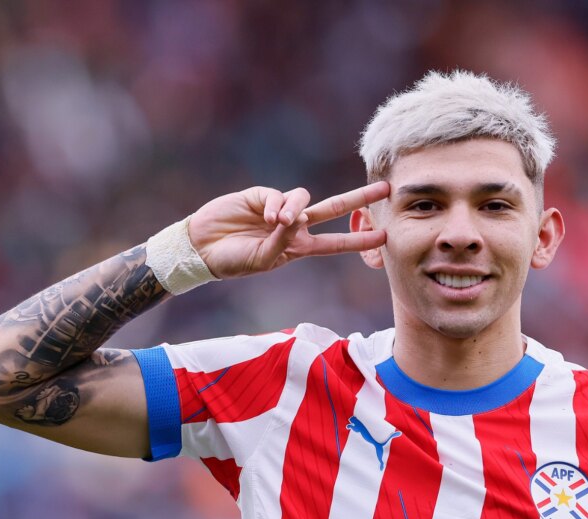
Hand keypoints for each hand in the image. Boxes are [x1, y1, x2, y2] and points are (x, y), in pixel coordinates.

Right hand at [187, 181, 388, 278]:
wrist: (202, 248)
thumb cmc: (232, 261)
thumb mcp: (263, 260)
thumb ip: (283, 242)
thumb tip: (300, 217)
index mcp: (299, 248)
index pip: (336, 243)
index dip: (360, 240)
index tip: (384, 237)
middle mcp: (295, 226)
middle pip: (335, 209)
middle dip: (360, 199)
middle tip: (386, 188)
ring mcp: (280, 209)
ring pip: (304, 198)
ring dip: (295, 208)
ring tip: (277, 222)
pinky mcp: (262, 195)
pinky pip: (280, 195)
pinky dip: (277, 205)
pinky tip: (266, 217)